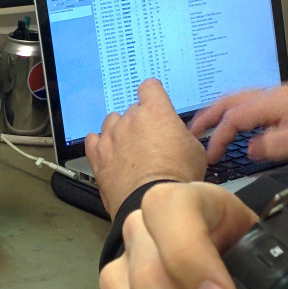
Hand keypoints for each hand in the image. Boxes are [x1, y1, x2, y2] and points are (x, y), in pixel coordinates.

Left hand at [84, 79, 207, 216]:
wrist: (153, 201)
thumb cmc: (177, 178)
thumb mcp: (195, 151)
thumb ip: (182, 135)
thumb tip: (180, 136)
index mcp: (155, 112)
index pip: (149, 87)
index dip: (153, 94)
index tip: (154, 100)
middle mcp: (130, 120)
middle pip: (132, 109)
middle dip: (141, 120)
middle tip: (150, 139)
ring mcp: (111, 137)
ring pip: (111, 122)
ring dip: (119, 130)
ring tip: (129, 147)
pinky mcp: (98, 156)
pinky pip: (93, 140)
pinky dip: (100, 144)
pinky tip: (108, 152)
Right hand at [188, 82, 287, 164]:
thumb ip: (272, 144)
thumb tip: (251, 149)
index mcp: (273, 102)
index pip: (234, 117)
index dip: (218, 136)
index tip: (211, 157)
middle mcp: (276, 95)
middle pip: (232, 100)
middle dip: (209, 114)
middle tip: (192, 130)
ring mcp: (284, 97)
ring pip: (243, 100)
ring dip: (223, 112)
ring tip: (210, 125)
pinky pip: (256, 104)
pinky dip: (240, 113)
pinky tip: (245, 126)